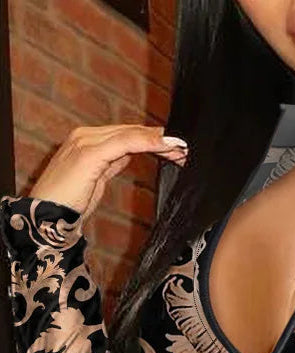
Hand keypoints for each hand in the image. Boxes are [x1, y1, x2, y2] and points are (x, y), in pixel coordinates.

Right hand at [28, 124, 188, 223]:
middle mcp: (85, 135)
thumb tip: (127, 154)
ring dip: (159, 141)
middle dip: (160, 139)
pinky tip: (164, 146)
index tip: (176, 148)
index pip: (126, 134)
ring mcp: (86, 142)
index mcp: (87, 140)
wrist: (45, 215)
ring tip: (181, 148)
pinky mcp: (89, 153)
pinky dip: (146, 142)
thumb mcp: (95, 180)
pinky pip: (124, 143)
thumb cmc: (68, 202)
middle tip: (187, 148)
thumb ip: (109, 164)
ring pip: (130, 134)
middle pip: (131, 132)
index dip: (152, 139)